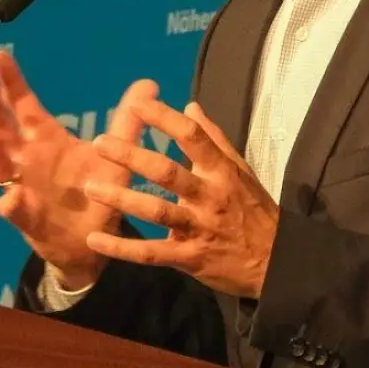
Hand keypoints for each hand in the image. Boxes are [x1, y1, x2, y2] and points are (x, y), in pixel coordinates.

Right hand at [0, 50, 159, 286]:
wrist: (90, 242)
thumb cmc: (96, 192)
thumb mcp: (115, 157)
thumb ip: (127, 122)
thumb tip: (149, 84)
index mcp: (46, 140)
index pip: (23, 105)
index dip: (11, 81)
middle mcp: (28, 160)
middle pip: (1, 129)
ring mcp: (23, 188)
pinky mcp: (27, 218)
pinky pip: (13, 209)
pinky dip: (10, 203)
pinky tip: (11, 198)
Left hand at [82, 99, 279, 298]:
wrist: (278, 262)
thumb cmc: (254, 211)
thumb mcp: (241, 171)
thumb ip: (214, 138)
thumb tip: (190, 105)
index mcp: (221, 171)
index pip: (192, 137)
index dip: (165, 118)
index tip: (138, 104)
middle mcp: (208, 196)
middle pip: (166, 172)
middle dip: (131, 156)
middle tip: (100, 143)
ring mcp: (198, 228)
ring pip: (155, 212)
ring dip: (121, 199)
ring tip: (90, 187)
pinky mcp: (189, 257)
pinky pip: (151, 253)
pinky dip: (122, 248)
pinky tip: (95, 240)